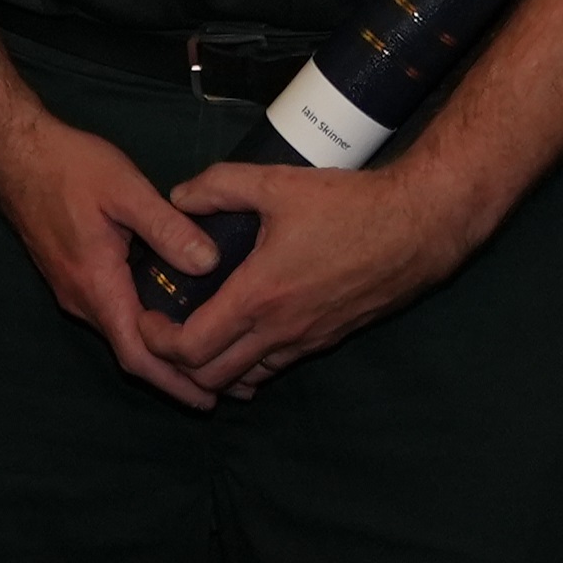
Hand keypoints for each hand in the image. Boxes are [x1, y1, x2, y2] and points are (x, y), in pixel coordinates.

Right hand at [0, 112, 228, 412]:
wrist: (16, 154)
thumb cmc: (70, 168)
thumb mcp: (126, 190)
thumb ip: (168, 228)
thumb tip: (210, 263)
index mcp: (97, 286)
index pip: (136, 354)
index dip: (173, 381)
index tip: (209, 399)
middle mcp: (82, 299)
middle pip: (131, 351)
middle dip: (174, 372)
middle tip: (224, 382)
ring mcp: (75, 289)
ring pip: (121, 332)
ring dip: (160, 349)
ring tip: (207, 350)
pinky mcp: (75, 275)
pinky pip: (114, 311)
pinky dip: (146, 323)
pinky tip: (174, 310)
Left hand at [154, 160, 482, 398]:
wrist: (417, 227)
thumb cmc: (347, 205)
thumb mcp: (276, 183)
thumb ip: (219, 187)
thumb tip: (178, 196)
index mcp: (258, 297)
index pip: (191, 348)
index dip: (157, 340)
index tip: (145, 316)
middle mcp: (280, 331)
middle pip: (212, 378)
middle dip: (179, 363)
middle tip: (165, 329)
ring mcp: (307, 341)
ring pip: (247, 379)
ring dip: (216, 366)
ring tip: (201, 332)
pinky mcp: (329, 340)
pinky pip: (277, 366)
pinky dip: (251, 360)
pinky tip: (247, 329)